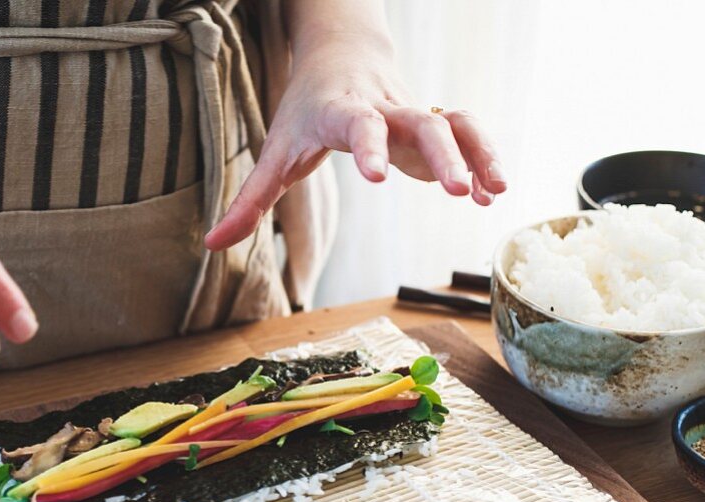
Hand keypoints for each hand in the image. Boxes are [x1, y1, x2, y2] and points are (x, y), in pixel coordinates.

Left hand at [204, 29, 505, 250]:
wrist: (341, 53)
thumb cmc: (304, 109)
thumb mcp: (275, 153)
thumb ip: (248, 201)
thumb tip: (212, 245)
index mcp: (342, 112)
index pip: (357, 125)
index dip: (370, 147)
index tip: (378, 178)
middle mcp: (384, 108)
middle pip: (420, 123)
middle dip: (442, 154)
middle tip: (454, 191)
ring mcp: (412, 113)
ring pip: (455, 122)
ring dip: (478, 153)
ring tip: (492, 191)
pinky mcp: (431, 123)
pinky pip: (467, 131)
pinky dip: (482, 157)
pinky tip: (489, 192)